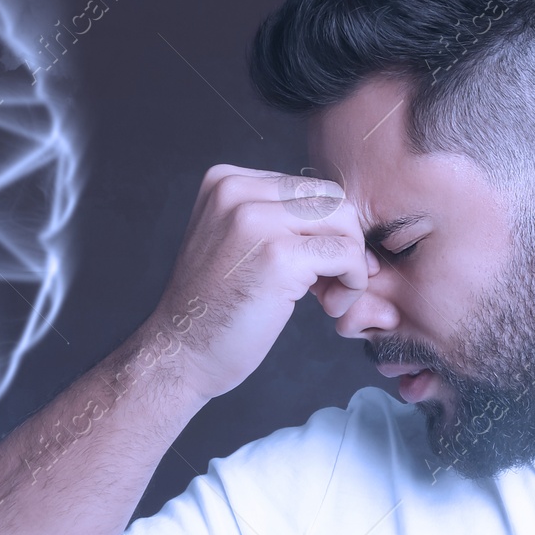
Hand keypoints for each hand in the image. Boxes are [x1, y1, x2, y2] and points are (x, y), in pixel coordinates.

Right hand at [140, 165, 376, 401]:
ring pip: (344, 221)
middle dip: (342, 242)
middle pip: (331, 199)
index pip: (307, 187)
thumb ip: (274, 218)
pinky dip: (352, 284)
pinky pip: (346, 254)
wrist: (182, 353)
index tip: (311, 270)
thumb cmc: (213, 309)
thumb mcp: (233, 241)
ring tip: (327, 298)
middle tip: (325, 286)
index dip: (322, 230)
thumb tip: (341, 216)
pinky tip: (329, 307)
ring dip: (351, 264)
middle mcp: (238, 191)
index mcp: (225, 182)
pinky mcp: (279, 256)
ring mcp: (257, 221)